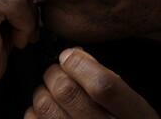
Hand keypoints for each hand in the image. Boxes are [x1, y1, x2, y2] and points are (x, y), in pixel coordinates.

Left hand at [25, 48, 158, 118]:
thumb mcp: (131, 104)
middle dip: (55, 73)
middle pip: (66, 91)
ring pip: (44, 105)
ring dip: (42, 91)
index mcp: (134, 116)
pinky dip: (34, 111)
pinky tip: (47, 112)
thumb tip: (74, 55)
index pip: (101, 85)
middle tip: (57, 73)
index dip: (78, 64)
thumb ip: (107, 78)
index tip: (69, 56)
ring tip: (50, 93)